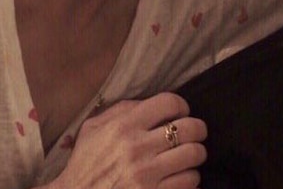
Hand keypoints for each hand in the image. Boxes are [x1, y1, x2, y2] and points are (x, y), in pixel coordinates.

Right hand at [50, 92, 206, 188]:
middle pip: (190, 128)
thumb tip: (152, 103)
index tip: (181, 113)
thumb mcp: (93, 129)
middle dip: (198, 130)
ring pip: (194, 155)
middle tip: (194, 135)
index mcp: (124, 127)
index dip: (181, 106)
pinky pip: (189, 182)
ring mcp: (146, 175)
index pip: (170, 102)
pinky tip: (181, 177)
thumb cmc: (85, 164)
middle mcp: (137, 148)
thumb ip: (122, 109)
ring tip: (187, 158)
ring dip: (195, 156)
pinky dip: (190, 179)